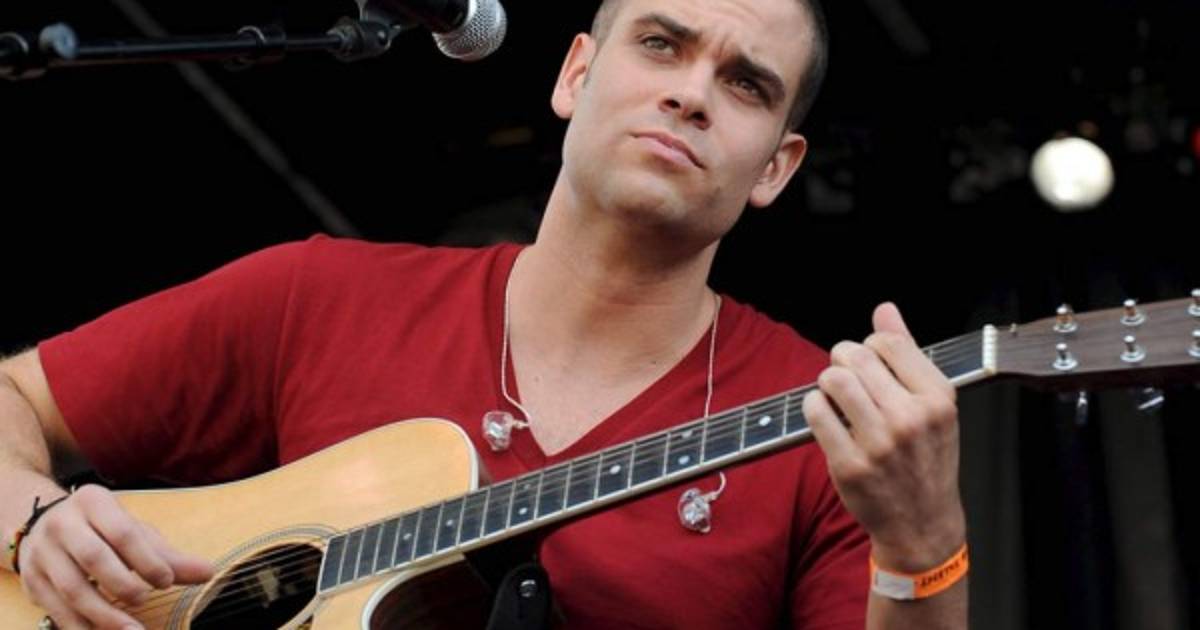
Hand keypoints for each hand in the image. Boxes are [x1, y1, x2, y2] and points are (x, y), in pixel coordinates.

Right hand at [16, 484, 213, 629]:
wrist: (45, 526)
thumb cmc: (102, 530)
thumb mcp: (134, 532)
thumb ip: (168, 555)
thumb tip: (208, 573)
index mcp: (93, 502)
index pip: (123, 532)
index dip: (146, 560)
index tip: (166, 581)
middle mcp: (63, 524)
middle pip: (94, 558)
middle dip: (123, 584)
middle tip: (145, 600)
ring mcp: (42, 552)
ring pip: (72, 587)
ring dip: (103, 614)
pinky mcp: (31, 579)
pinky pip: (55, 608)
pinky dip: (79, 626)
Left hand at [803, 302, 964, 570]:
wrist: (922, 522)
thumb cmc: (926, 458)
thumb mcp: (932, 405)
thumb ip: (908, 353)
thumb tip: (885, 310)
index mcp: (936, 398)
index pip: (887, 343)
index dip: (870, 348)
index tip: (871, 366)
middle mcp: (911, 418)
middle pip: (854, 357)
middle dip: (842, 361)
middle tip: (846, 380)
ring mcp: (879, 443)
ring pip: (832, 380)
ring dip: (826, 384)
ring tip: (837, 398)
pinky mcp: (850, 465)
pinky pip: (815, 412)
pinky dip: (814, 408)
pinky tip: (827, 418)